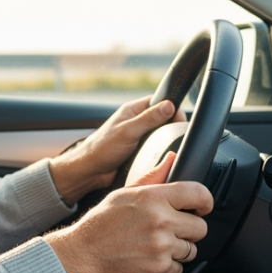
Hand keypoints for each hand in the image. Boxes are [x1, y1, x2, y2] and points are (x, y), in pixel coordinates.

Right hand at [45, 152, 213, 272]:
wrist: (84, 253)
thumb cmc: (103, 222)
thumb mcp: (125, 192)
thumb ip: (153, 177)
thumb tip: (172, 159)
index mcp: (153, 198)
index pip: (199, 194)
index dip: (205, 202)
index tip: (202, 208)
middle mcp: (161, 221)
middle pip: (201, 228)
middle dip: (190, 230)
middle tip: (172, 231)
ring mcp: (161, 247)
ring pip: (191, 251)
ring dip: (178, 250)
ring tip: (156, 245)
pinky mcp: (159, 268)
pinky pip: (179, 269)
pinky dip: (167, 267)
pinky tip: (150, 258)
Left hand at [48, 96, 185, 203]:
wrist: (90, 171)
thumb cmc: (102, 148)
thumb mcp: (128, 131)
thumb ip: (148, 119)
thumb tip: (169, 106)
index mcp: (133, 110)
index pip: (159, 101)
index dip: (172, 107)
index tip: (181, 118)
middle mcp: (136, 121)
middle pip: (162, 118)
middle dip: (172, 124)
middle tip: (179, 133)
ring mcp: (138, 136)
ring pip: (160, 134)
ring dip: (166, 139)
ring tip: (174, 145)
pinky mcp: (138, 150)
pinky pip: (155, 147)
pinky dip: (160, 151)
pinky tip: (164, 156)